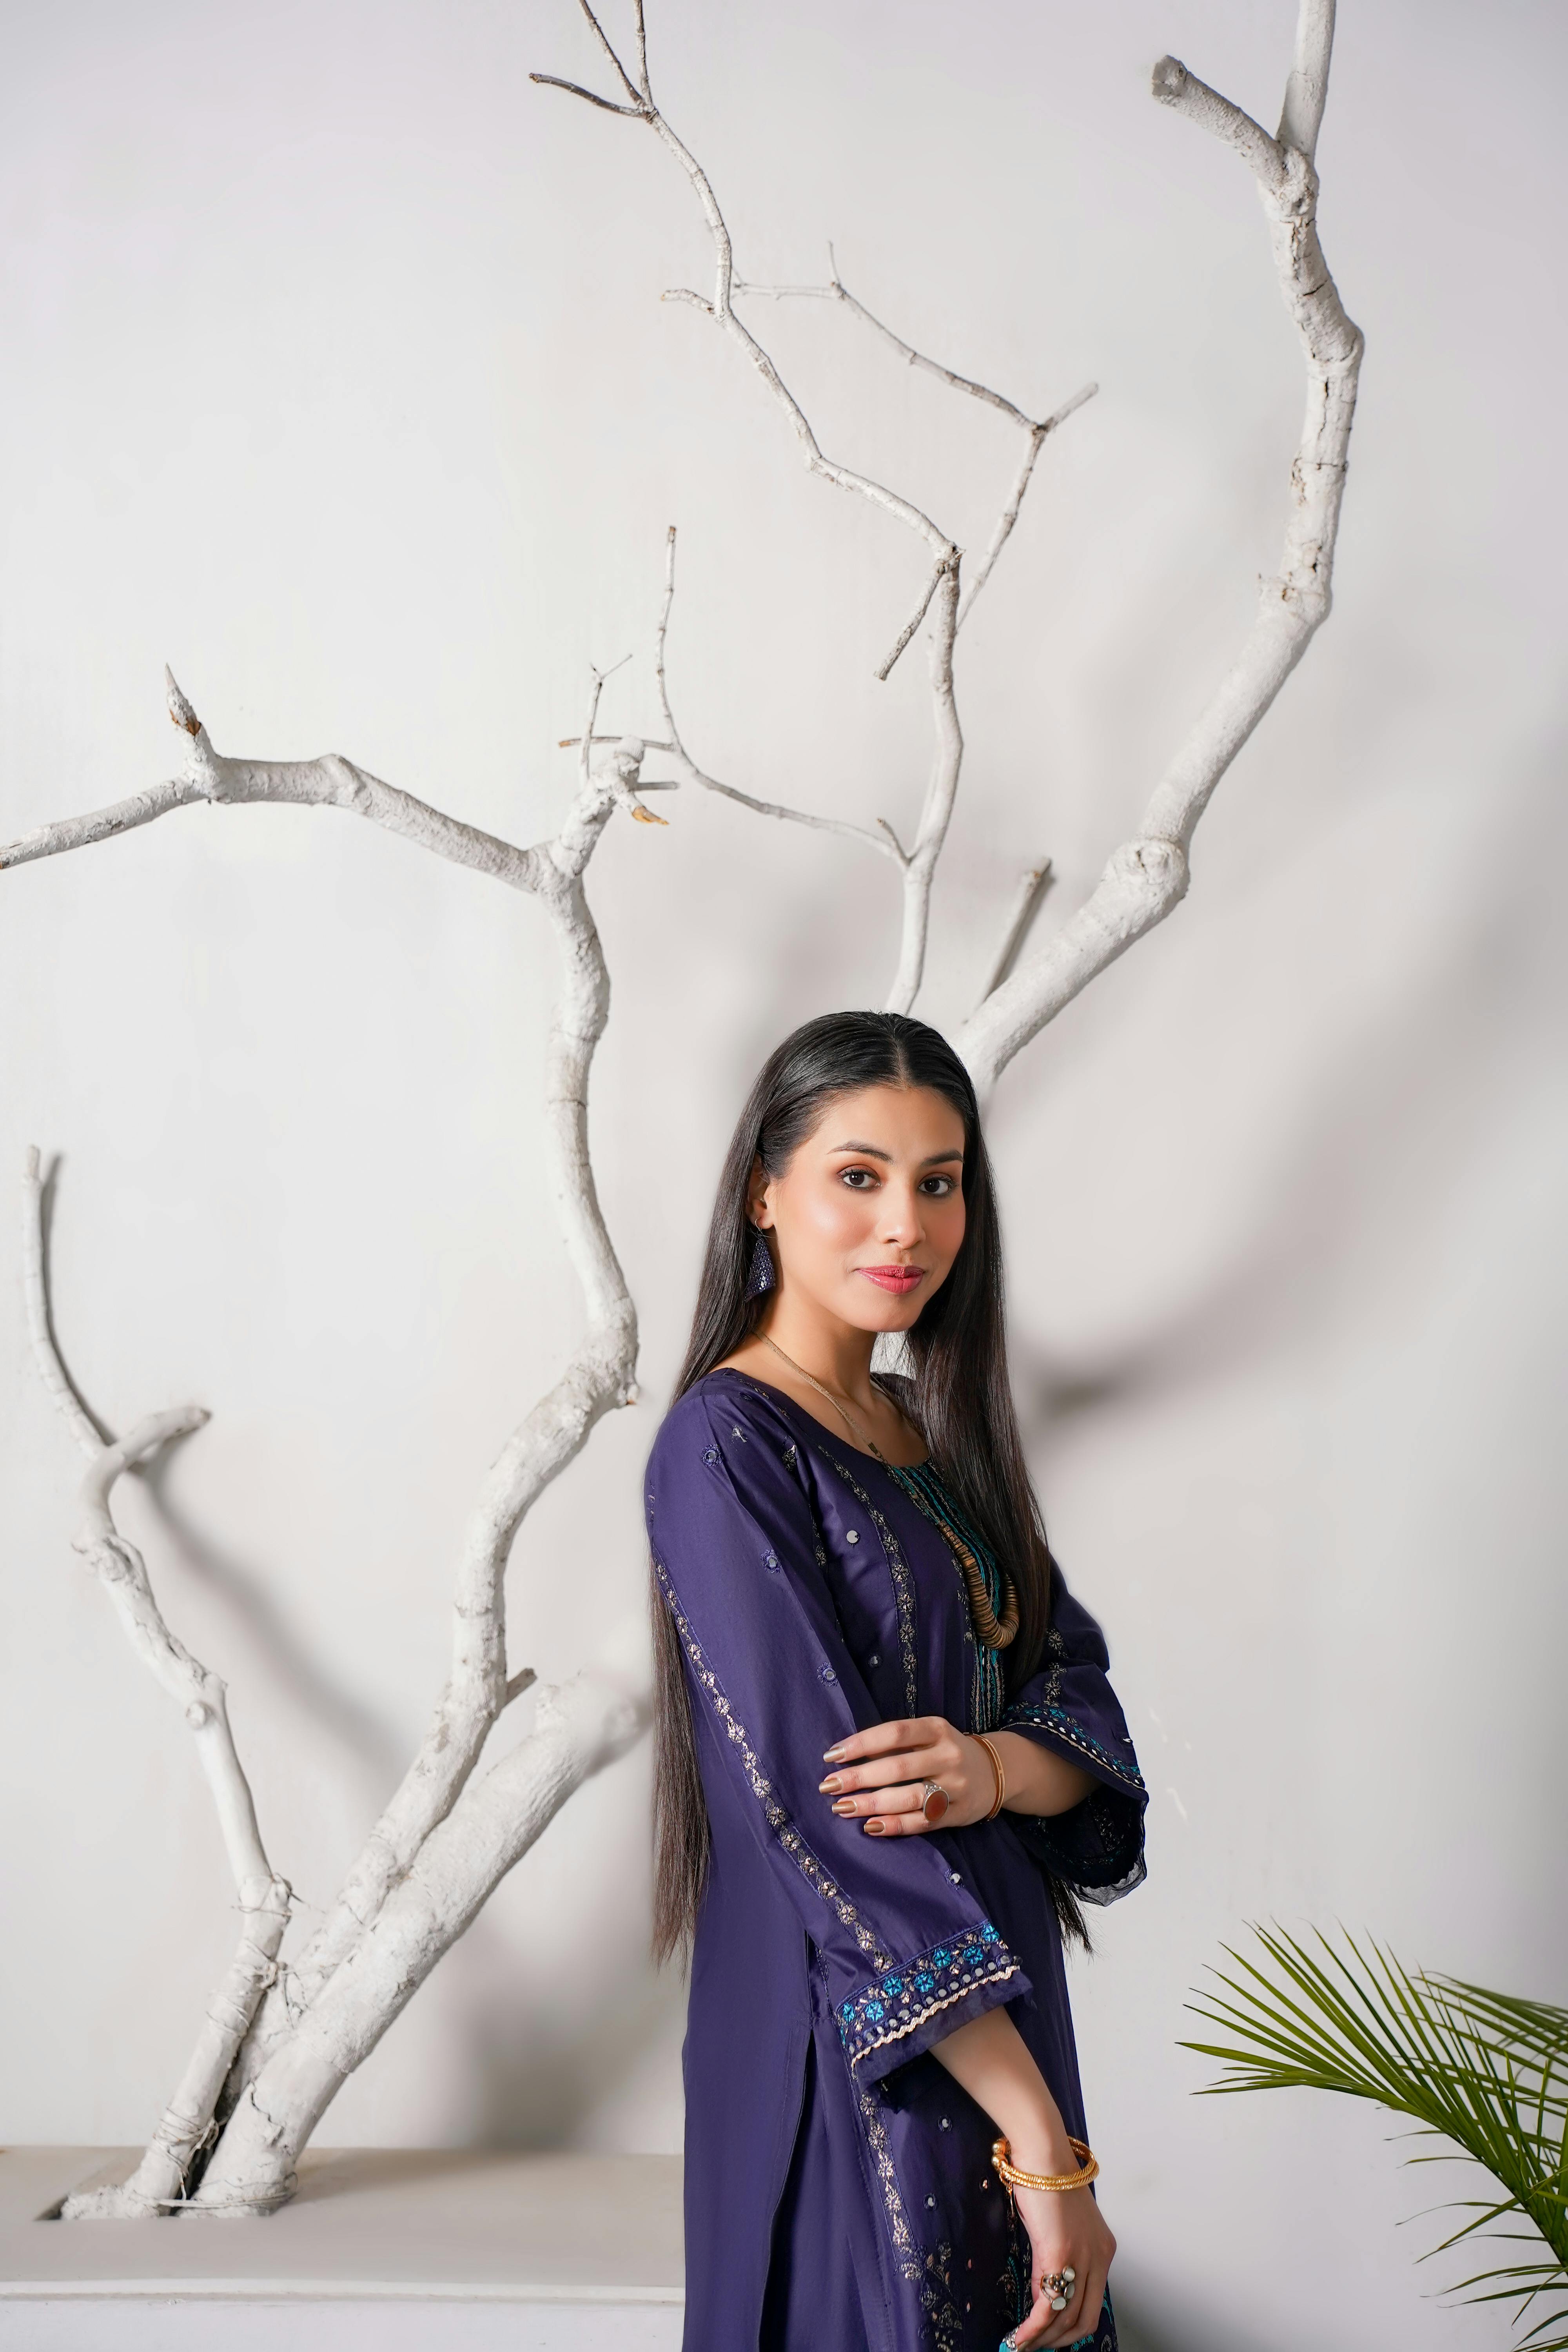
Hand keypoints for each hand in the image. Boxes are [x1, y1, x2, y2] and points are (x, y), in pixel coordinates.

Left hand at [819, 1714, 996, 1833]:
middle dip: (859, 1778)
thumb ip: (896, 1743)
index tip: (832, 1755)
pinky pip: (923, 1822)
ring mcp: (955, 1786)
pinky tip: (871, 1826)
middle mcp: (948, 1755)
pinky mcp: (958, 1814)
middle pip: (898, 1768)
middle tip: (828, 1786)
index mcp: (937, 1728)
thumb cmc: (946, 1751)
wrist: (994, 1772)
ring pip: (909, 1797)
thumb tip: (847, 1756)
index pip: (895, 1733)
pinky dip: (895, 1826)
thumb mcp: (928, 1735)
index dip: (861, 1743)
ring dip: (872, 1804)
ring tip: (842, 1808)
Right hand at [1004, 2177, 1114, 2349]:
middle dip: (1058, 2341)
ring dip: (1042, 2339)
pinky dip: (1033, 2328)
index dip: (1071, 2327)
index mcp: (1103, 2250)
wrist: (1042, 2153)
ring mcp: (1083, 2257)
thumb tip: (1043, 2291)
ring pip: (1066, 2318)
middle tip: (1034, 2347)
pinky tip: (1020, 2336)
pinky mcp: (1061, 2254)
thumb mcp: (1058, 2226)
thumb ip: (1057, 2258)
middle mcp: (1099, 2257)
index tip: (1049, 2336)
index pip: (1092, 2304)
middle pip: (1084, 2320)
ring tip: (1020, 2345)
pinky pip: (1048, 2305)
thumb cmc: (1046, 2181)